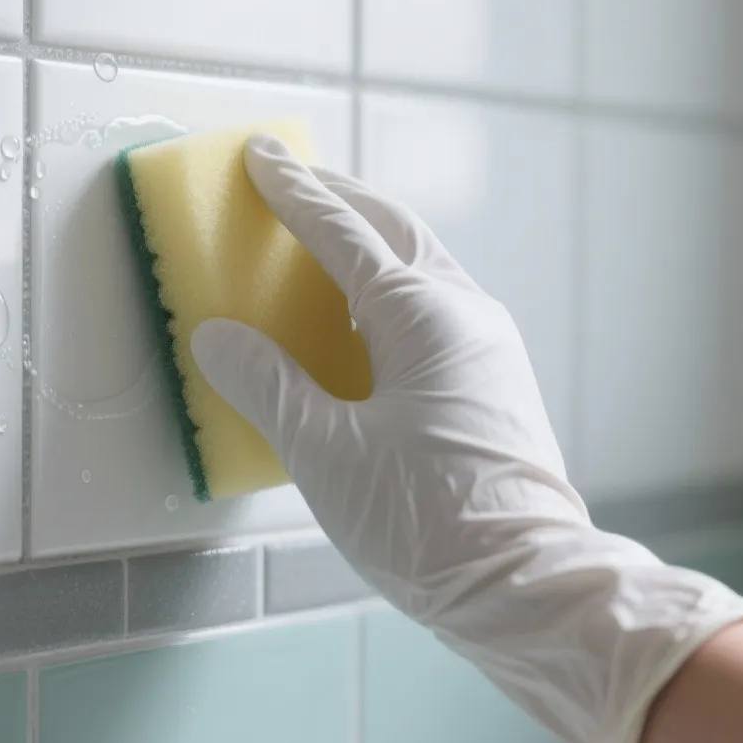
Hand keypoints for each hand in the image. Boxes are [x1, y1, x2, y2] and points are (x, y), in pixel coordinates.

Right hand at [190, 134, 742, 742]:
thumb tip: (218, 337)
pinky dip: (391, 284)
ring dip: (370, 238)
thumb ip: (267, 386)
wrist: (524, 587)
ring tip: (324, 232)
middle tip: (289, 176)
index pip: (343, 232)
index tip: (261, 155)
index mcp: (422, 315)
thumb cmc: (425, 523)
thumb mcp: (325, 455)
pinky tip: (366, 312)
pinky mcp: (496, 382)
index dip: (294, 194)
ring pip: (422, 263)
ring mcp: (489, 346)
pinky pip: (436, 304)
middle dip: (339, 199)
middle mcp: (465, 312)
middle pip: (394, 230)